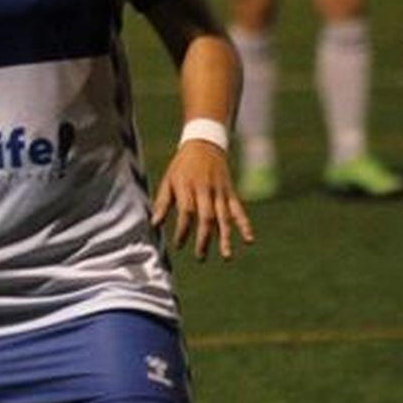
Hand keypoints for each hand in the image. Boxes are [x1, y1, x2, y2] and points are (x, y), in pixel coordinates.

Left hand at [152, 140, 254, 260]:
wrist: (204, 145)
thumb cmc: (181, 166)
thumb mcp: (168, 180)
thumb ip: (162, 202)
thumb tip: (154, 224)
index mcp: (187, 186)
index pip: (186, 211)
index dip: (183, 229)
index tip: (178, 245)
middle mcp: (205, 189)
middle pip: (206, 217)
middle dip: (204, 238)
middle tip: (200, 257)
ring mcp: (220, 191)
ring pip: (224, 216)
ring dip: (225, 237)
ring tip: (226, 256)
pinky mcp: (230, 192)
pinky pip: (239, 210)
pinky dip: (245, 224)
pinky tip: (249, 239)